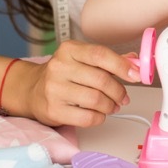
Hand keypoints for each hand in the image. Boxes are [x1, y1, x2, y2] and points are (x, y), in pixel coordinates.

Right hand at [14, 40, 141, 127]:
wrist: (32, 89)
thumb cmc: (63, 74)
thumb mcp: (82, 59)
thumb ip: (108, 60)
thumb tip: (134, 61)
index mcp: (69, 50)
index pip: (101, 54)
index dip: (122, 66)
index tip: (136, 75)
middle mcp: (59, 67)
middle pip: (101, 80)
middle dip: (119, 91)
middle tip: (123, 97)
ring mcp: (54, 89)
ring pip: (96, 100)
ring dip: (111, 105)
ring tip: (112, 106)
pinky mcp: (53, 110)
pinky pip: (87, 117)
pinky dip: (99, 117)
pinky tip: (99, 114)